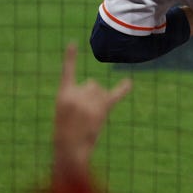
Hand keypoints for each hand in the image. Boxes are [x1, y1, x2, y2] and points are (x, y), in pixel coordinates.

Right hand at [53, 43, 132, 182]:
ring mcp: (90, 100)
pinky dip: (123, 88)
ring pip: (103, 92)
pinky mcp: (102, 109)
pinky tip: (129, 81)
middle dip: (92, 98)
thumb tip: (97, 88)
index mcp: (63, 94)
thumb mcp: (65, 112)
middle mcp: (77, 93)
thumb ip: (80, 97)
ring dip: (100, 103)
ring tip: (90, 120)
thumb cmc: (65, 132)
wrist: (69, 150)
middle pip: (93, 85)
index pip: (67, 71)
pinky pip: (115, 95)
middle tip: (83, 116)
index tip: (73, 42)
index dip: (70, 57)